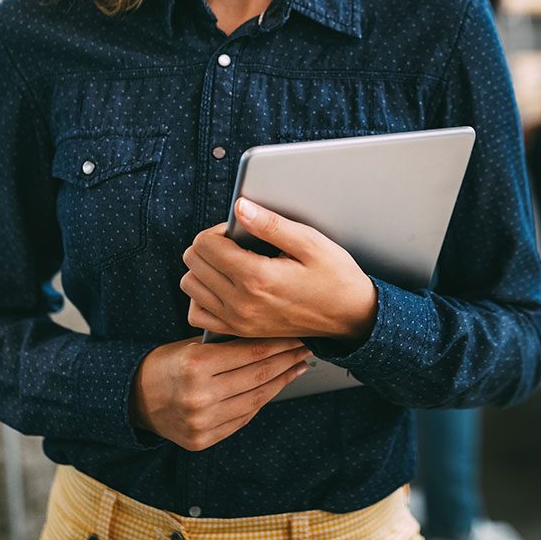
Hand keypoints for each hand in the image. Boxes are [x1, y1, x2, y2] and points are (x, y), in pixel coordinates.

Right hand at [128, 337, 311, 450]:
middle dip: (286, 360)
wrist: (133, 399)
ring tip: (297, 367)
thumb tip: (272, 338)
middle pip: (258, 376)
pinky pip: (242, 419)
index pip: (251, 352)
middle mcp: (198, 396)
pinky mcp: (202, 440)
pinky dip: (261, 402)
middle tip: (304, 348)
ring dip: (281, 382)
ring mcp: (201, 422)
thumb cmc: (166, 365)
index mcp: (195, 365)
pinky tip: (274, 387)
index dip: (279, 343)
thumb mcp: (192, 346)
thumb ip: (227, 346)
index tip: (296, 335)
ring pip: (256, 400)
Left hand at [180, 198, 378, 341]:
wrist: (349, 315)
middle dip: (209, 245)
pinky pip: (198, 314)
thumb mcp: (310, 242)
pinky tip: (222, 286)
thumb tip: (240, 207)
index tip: (239, 230)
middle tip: (236, 243)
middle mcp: (241, 303)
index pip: (206, 244)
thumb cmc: (335, 277)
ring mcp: (238, 321)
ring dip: (203, 268)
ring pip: (190, 286)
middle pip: (193, 262)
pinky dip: (202, 297)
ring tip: (229, 262)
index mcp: (257, 277)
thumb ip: (271, 224)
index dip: (220, 229)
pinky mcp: (239, 332)